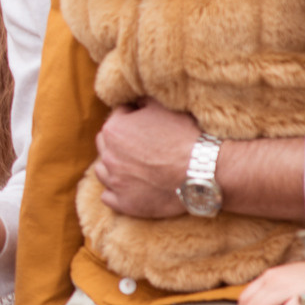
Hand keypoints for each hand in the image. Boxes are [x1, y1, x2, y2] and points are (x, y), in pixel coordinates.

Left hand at [89, 98, 204, 218]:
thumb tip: (136, 102)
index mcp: (114, 129)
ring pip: (102, 171)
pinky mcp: (124, 204)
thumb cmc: (184, 136)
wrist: (201, 170)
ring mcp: (115, 182)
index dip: (132, 116)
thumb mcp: (163, 107)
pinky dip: (115, 191)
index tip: (145, 122)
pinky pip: (107, 197)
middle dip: (118, 141)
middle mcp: (108, 156)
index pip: (117, 116)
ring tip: (131, 166)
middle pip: (105, 143)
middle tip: (138, 144)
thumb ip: (143, 101)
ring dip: (113, 166)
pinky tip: (128, 187)